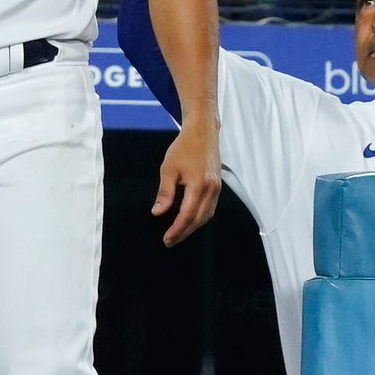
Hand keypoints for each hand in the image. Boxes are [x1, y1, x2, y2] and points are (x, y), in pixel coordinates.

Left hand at [153, 116, 220, 245]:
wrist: (203, 133)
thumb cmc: (184, 148)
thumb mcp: (168, 169)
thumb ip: (165, 192)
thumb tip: (158, 212)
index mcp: (198, 185)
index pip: (187, 215)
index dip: (177, 229)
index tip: (167, 238)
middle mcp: (211, 189)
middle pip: (198, 219)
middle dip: (184, 232)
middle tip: (170, 241)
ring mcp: (217, 188)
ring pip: (207, 215)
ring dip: (193, 227)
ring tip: (178, 234)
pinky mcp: (217, 186)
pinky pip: (210, 208)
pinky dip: (200, 218)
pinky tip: (190, 221)